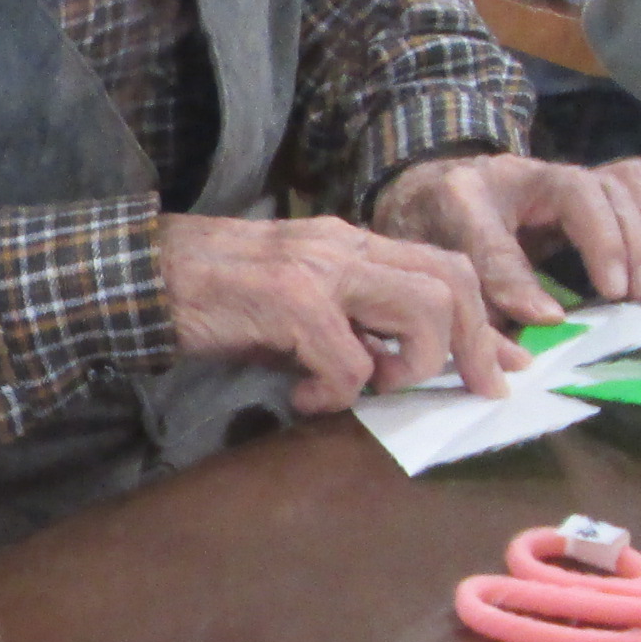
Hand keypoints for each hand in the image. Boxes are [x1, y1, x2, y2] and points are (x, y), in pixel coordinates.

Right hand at [161, 209, 523, 412]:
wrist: (135, 278)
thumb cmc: (204, 297)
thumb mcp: (289, 304)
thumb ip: (341, 324)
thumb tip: (386, 366)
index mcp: (348, 243)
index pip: (445, 267)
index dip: (485, 322)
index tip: (505, 367)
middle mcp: (343, 245)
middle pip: (453, 282)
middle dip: (475, 345)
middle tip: (473, 391)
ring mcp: (318, 269)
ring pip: (423, 309)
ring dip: (411, 364)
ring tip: (369, 388)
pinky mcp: (289, 300)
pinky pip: (351, 360)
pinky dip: (338, 393)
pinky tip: (301, 398)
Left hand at [374, 152, 640, 322]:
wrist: (424, 190)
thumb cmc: (426, 238)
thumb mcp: (432, 274)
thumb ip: (467, 314)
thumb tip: (512, 365)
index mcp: (458, 198)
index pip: (492, 237)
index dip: (519, 278)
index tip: (550, 320)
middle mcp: (509, 175)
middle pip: (576, 189)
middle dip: (605, 242)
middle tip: (622, 296)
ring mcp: (548, 174)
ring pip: (606, 186)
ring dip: (633, 238)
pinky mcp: (575, 184)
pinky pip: (623, 182)